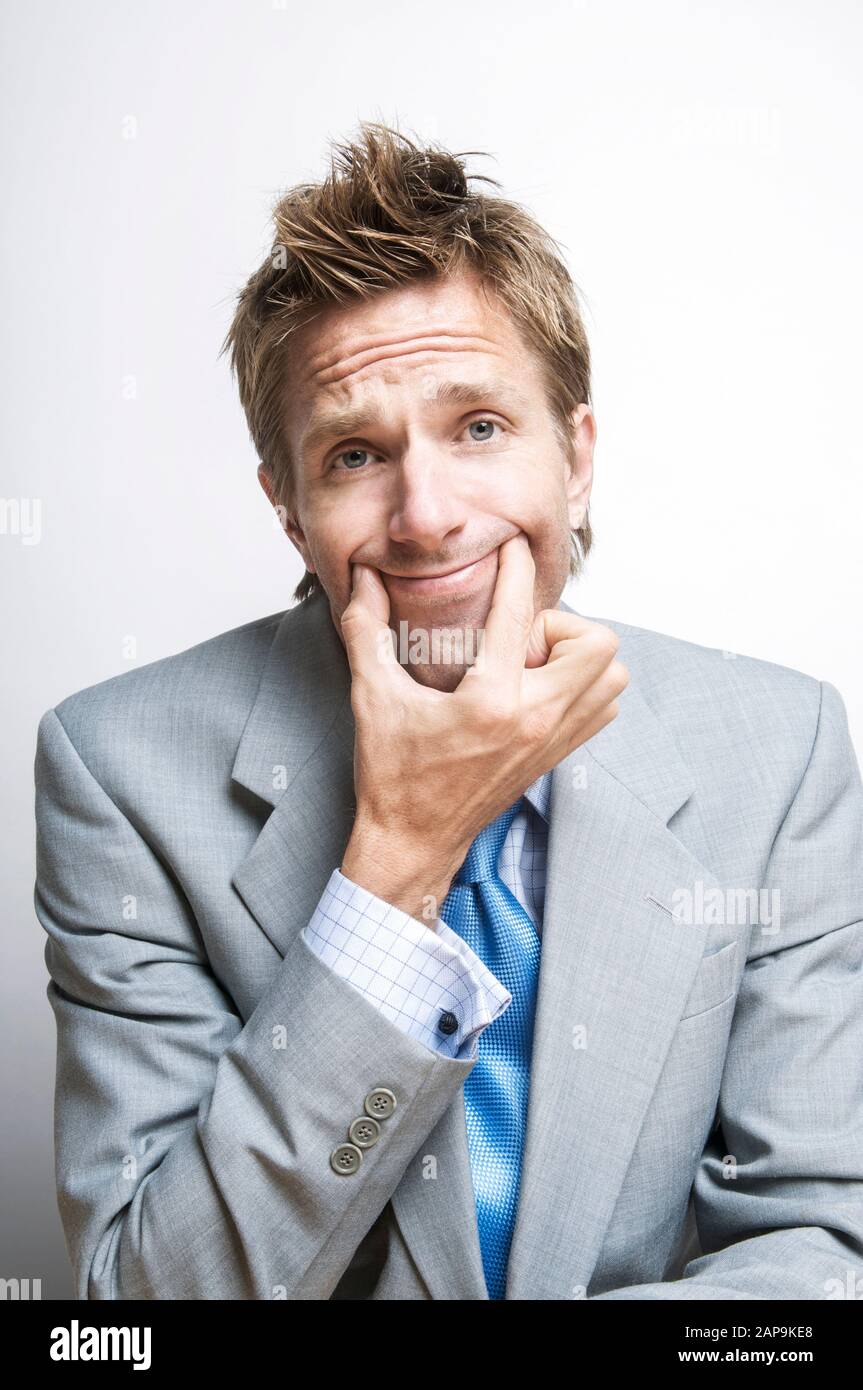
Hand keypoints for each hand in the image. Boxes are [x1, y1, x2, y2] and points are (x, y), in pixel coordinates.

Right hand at [339, 534, 628, 918]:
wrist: (414, 841)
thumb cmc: (394, 776)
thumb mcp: (372, 698)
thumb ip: (367, 631)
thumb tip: (363, 578)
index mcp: (491, 702)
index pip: (518, 615)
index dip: (517, 569)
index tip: (513, 547)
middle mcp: (535, 720)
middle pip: (596, 642)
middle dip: (560, 625)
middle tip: (516, 637)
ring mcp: (553, 740)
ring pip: (611, 674)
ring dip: (579, 655)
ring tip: (530, 661)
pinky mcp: (558, 755)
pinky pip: (603, 706)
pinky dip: (585, 684)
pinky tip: (539, 685)